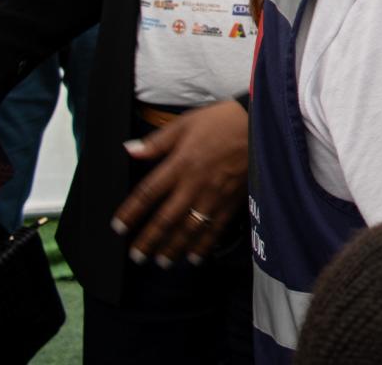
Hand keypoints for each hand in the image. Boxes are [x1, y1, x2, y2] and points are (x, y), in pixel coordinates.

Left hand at [112, 100, 247, 267]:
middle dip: (149, 240)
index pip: (148, 194)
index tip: (119, 228)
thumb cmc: (223, 121)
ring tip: (162, 262)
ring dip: (173, 248)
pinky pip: (217, 228)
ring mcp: (215, 195)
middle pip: (166, 219)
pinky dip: (204, 246)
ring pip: (190, 229)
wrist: (263, 124)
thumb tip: (129, 150)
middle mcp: (194, 184)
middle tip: (136, 256)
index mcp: (180, 164)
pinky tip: (195, 257)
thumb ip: (157, 141)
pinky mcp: (233, 201)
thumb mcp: (186, 123)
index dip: (131, 213)